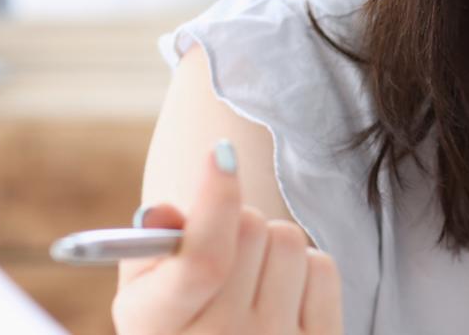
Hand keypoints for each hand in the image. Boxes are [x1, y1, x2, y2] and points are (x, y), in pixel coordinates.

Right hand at [111, 141, 342, 334]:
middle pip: (249, 228)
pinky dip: (305, 269)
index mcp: (160, 326)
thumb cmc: (178, 324)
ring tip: (253, 276)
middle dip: (238, 221)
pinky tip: (283, 295)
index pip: (202, 258)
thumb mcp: (145, 295)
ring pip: (288, 240)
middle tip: (227, 245)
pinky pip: (322, 267)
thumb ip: (146, 251)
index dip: (215, 198)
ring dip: (272, 245)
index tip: (221, 151)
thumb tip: (162, 210)